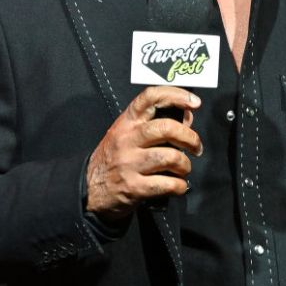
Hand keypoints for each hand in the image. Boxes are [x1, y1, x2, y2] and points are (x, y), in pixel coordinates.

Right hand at [86, 87, 202, 221]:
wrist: (89, 189)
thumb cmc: (114, 158)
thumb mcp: (127, 134)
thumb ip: (155, 123)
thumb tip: (187, 116)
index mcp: (127, 122)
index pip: (150, 98)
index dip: (176, 95)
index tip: (194, 102)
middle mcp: (127, 139)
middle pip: (166, 128)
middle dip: (189, 137)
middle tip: (196, 146)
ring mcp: (130, 163)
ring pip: (171, 158)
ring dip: (185, 165)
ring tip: (183, 169)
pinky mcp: (134, 187)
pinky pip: (167, 184)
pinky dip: (179, 186)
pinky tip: (178, 185)